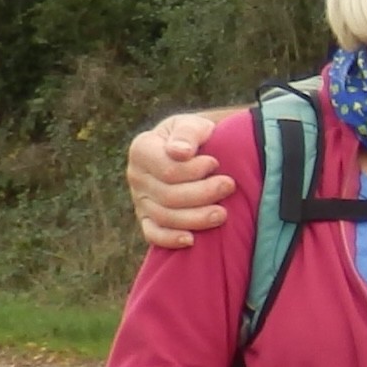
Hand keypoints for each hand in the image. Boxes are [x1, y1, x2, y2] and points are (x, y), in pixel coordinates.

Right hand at [130, 112, 229, 249]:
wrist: (197, 150)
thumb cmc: (196, 136)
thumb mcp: (193, 125)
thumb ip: (187, 134)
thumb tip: (179, 152)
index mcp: (142, 150)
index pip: (166, 169)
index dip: (193, 170)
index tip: (215, 163)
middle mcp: (137, 176)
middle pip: (168, 195)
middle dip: (202, 193)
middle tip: (229, 186)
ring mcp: (141, 200)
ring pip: (165, 217)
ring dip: (196, 218)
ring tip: (223, 214)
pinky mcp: (148, 219)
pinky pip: (153, 234)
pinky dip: (170, 239)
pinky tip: (191, 240)